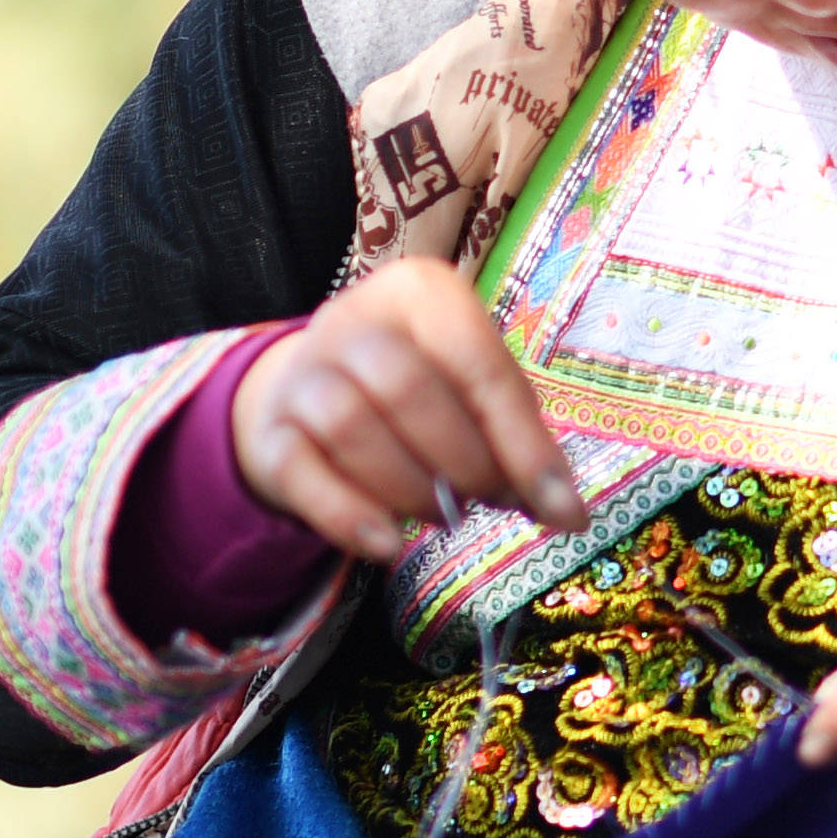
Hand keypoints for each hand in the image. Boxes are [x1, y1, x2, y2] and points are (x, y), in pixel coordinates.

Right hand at [227, 263, 586, 561]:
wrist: (303, 390)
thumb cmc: (414, 386)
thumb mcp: (469, 388)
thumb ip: (514, 436)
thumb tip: (567, 512)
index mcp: (420, 292)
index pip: (478, 365)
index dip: (523, 444)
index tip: (561, 508)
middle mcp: (352, 318)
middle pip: (410, 391)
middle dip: (464, 463)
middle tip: (488, 503)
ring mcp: (302, 371)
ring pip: (352, 428)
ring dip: (411, 488)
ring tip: (443, 514)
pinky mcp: (269, 430)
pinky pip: (303, 475)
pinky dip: (350, 517)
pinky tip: (388, 545)